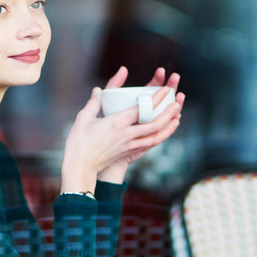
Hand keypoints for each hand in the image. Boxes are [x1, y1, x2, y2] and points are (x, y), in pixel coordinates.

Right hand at [60, 67, 184, 190]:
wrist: (80, 167)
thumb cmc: (79, 142)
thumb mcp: (83, 118)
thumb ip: (94, 102)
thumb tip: (98, 90)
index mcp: (116, 123)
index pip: (141, 109)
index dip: (155, 99)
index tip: (164, 90)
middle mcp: (126, 135)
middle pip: (154, 123)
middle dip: (168, 113)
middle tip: (177, 102)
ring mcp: (129, 145)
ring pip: (156, 136)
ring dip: (169, 126)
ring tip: (177, 117)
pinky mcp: (129, 152)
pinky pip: (150, 144)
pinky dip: (161, 136)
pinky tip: (165, 132)